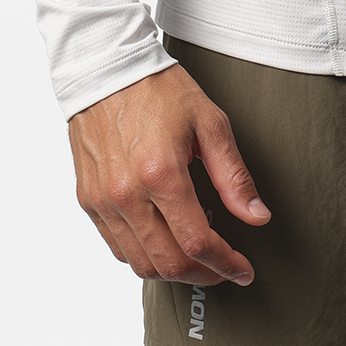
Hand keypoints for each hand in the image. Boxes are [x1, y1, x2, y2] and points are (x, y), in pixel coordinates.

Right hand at [68, 63, 270, 284]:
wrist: (106, 69)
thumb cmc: (160, 90)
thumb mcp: (209, 123)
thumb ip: (233, 176)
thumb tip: (257, 217)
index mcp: (161, 174)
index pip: (197, 243)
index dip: (226, 264)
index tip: (244, 270)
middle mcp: (127, 195)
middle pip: (168, 264)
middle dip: (203, 275)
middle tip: (226, 270)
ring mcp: (103, 202)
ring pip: (140, 264)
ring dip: (173, 272)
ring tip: (199, 260)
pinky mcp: (88, 201)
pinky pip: (117, 247)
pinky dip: (144, 257)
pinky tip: (165, 244)